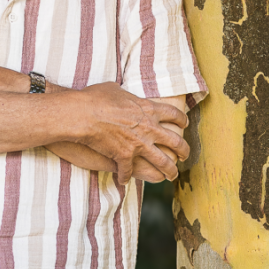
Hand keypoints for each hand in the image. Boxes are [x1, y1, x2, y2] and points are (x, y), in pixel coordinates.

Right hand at [70, 83, 188, 184]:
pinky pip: (129, 172)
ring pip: (163, 162)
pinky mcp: (125, 157)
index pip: (174, 114)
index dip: (182, 120)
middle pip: (176, 142)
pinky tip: (124, 180)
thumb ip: (125, 95)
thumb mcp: (115, 88)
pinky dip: (126, 177)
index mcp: (148, 108)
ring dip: (169, 170)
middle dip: (184, 150)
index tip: (184, 125)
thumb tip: (122, 93)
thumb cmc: (96, 97)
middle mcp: (149, 127)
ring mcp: (139, 144)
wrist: (83, 114)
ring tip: (171, 176)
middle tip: (185, 156)